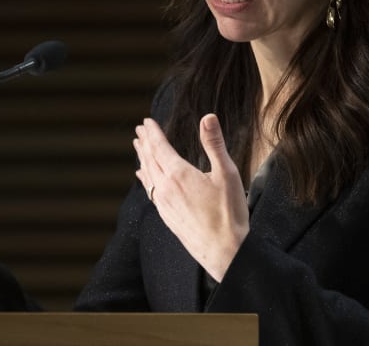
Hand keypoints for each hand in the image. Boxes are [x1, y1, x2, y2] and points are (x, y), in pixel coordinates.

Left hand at [133, 114, 248, 281]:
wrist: (225, 252)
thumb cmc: (229, 213)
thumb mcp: (227, 173)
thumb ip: (214, 144)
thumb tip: (208, 117)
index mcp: (179, 175)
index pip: (159, 147)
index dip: (153, 133)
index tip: (147, 122)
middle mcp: (166, 188)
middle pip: (150, 160)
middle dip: (145, 143)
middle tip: (140, 130)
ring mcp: (164, 204)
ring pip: (147, 175)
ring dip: (143, 159)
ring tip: (139, 148)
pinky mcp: (166, 216)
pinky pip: (149, 191)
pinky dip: (145, 178)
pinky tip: (143, 177)